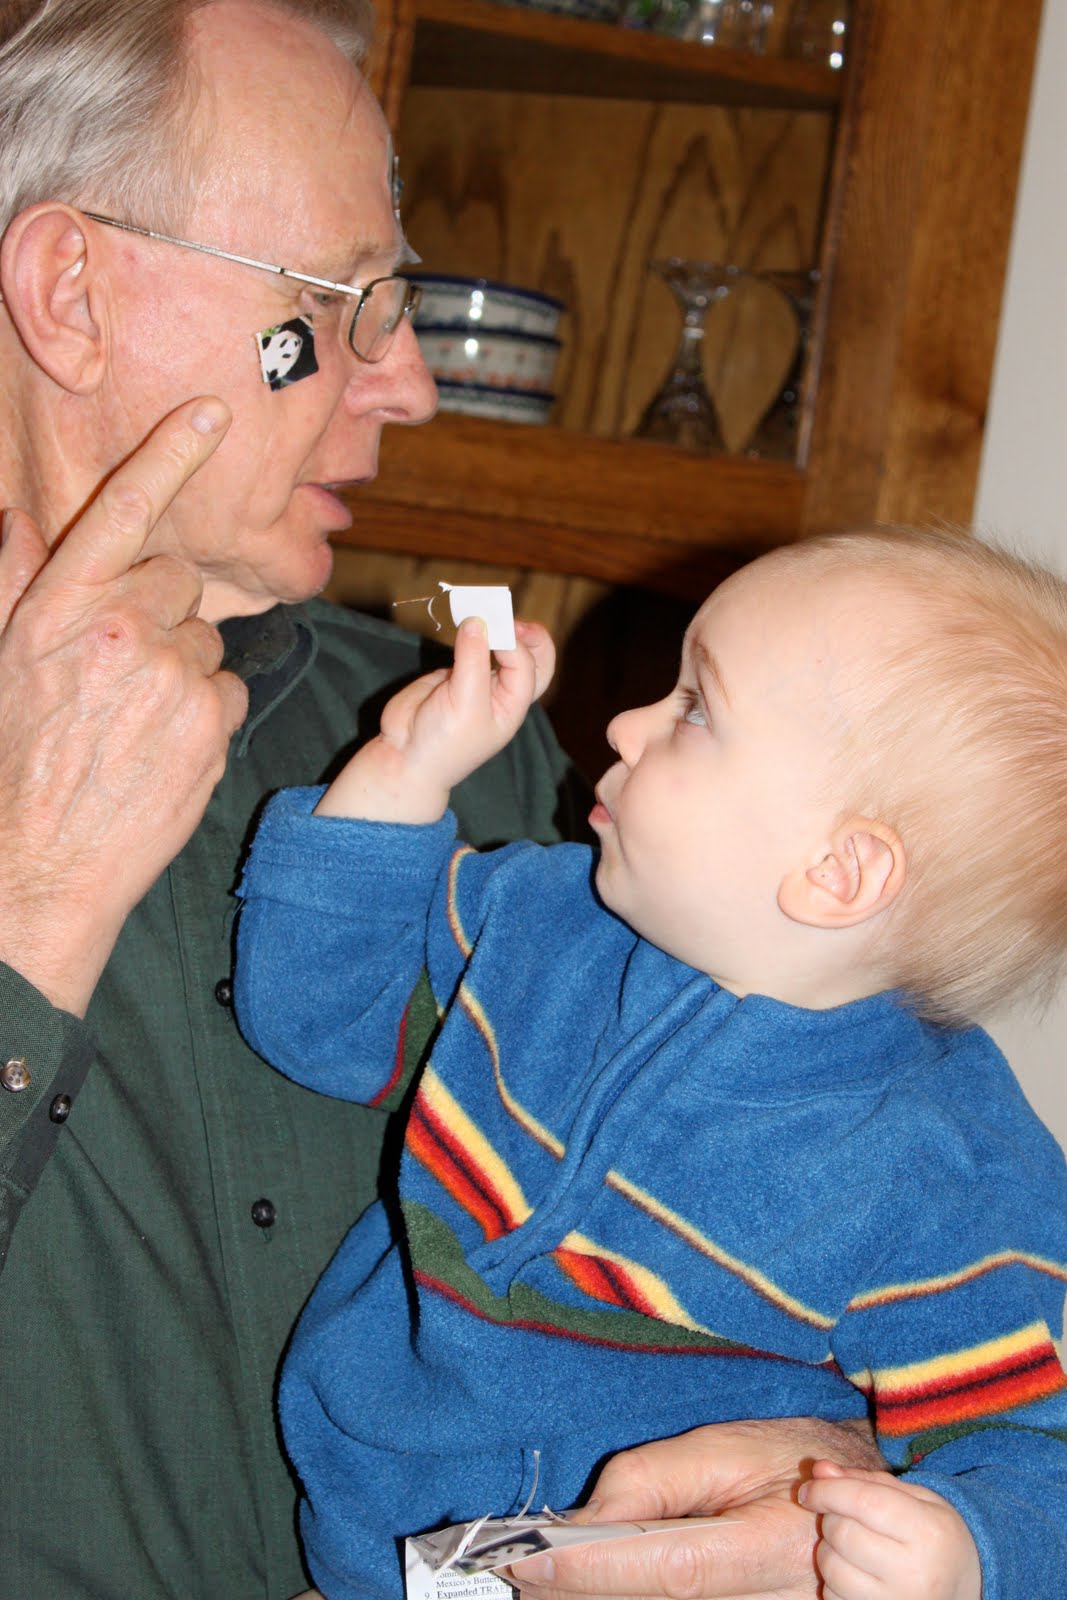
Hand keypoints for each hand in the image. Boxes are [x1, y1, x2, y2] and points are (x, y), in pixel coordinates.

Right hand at [0, 397, 247, 1014]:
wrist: (44, 861)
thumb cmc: (18, 758)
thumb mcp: (6, 660)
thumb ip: (19, 581)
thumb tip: (19, 518)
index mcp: (63, 608)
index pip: (124, 510)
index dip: (172, 454)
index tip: (215, 413)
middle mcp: (121, 630)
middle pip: (178, 580)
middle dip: (159, 610)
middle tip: (120, 665)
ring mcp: (172, 677)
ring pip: (207, 640)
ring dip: (182, 667)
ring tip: (134, 717)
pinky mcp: (212, 724)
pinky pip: (229, 689)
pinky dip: (206, 711)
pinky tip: (163, 743)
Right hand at [317, 614, 555, 822]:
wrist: (406, 757)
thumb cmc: (444, 742)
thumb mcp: (465, 704)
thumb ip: (472, 660)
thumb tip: (478, 620)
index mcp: (514, 704)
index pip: (527, 665)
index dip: (513, 644)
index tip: (491, 633)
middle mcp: (502, 690)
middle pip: (533, 656)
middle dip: (527, 633)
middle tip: (507, 615)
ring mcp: (478, 679)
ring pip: (500, 646)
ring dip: (497, 625)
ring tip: (482, 606)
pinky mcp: (453, 671)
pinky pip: (470, 644)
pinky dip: (470, 629)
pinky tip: (464, 617)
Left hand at [506, 1417, 882, 1598]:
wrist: (858, 1494)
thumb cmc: (790, 1459)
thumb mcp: (724, 1446)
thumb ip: (652, 1480)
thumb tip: (583, 1521)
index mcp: (767, 1547)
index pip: (665, 1569)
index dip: (590, 1570)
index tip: (524, 1560)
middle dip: (578, 1592)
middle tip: (515, 1570)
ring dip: (596, 1598)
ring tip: (542, 1575)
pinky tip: (589, 1582)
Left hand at [799, 1460, 981, 1599]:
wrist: (969, 1588)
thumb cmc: (936, 1536)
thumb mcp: (915, 1499)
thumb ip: (866, 1481)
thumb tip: (818, 1469)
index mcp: (927, 1532)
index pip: (863, 1501)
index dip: (827, 1490)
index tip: (808, 1489)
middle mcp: (914, 1573)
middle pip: (843, 1534)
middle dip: (830, 1519)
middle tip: (842, 1518)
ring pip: (833, 1569)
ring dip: (828, 1552)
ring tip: (849, 1547)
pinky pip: (834, 1598)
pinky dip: (834, 1583)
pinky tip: (854, 1575)